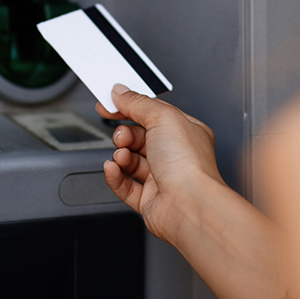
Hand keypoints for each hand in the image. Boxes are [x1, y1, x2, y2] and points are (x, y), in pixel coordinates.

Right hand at [99, 84, 288, 298]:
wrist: (190, 206)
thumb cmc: (189, 165)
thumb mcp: (162, 117)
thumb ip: (138, 103)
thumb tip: (121, 92)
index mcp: (185, 132)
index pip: (153, 114)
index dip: (129, 108)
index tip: (109, 105)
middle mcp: (176, 155)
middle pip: (140, 138)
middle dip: (125, 135)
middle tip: (121, 136)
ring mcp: (163, 178)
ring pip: (131, 162)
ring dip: (121, 156)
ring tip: (121, 155)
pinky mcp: (150, 200)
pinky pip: (125, 185)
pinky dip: (115, 177)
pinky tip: (112, 169)